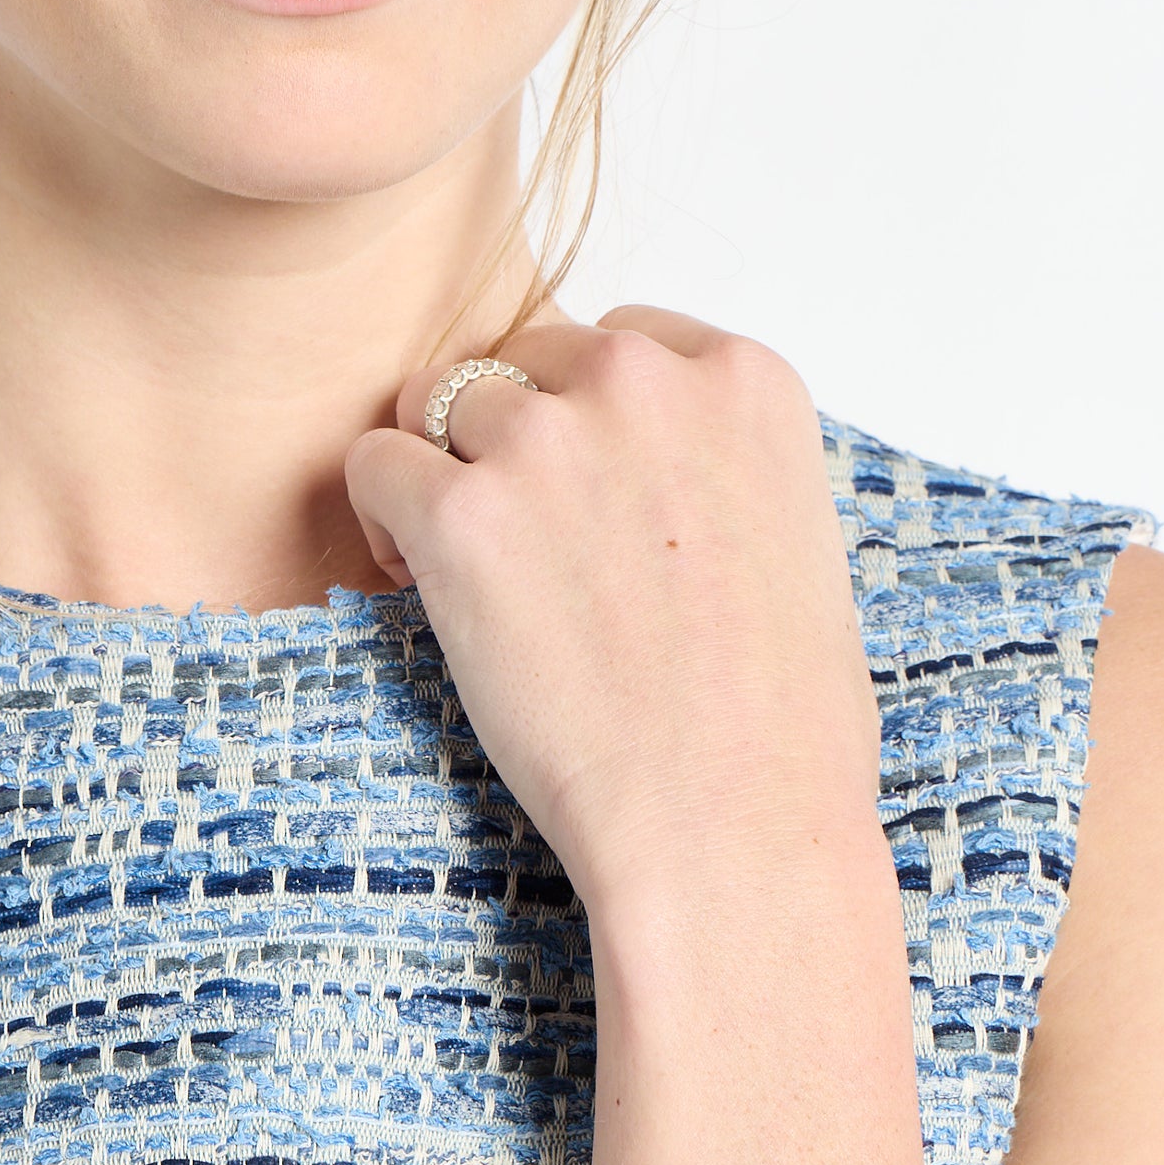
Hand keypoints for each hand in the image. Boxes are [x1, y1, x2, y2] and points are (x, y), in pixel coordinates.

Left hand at [342, 309, 884, 931]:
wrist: (732, 824)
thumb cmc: (776, 722)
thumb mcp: (790, 540)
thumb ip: (711, 464)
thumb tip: (639, 466)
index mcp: (743, 379)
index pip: (621, 340)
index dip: (587, 419)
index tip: (590, 496)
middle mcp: (643, 382)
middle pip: (524, 360)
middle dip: (512, 439)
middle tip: (525, 542)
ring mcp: (545, 440)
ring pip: (437, 401)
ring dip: (441, 474)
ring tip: (469, 567)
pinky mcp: (460, 512)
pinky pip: (372, 462)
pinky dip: (382, 518)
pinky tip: (421, 580)